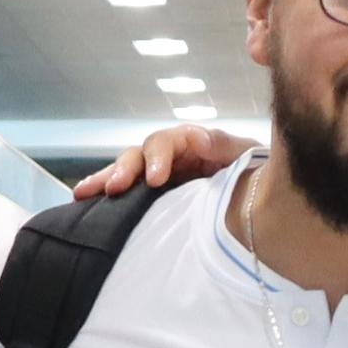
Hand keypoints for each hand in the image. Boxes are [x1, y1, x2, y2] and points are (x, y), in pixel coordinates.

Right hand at [75, 125, 256, 199]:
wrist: (264, 210)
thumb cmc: (257, 178)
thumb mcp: (247, 158)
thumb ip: (225, 147)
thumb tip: (197, 138)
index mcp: (193, 144)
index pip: (168, 141)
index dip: (158, 156)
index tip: (155, 179)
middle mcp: (171, 158)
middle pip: (140, 155)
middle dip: (125, 169)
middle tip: (114, 188)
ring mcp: (160, 180)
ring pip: (127, 173)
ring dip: (105, 180)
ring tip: (84, 192)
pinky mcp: (153, 201)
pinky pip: (127, 197)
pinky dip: (105, 198)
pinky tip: (83, 205)